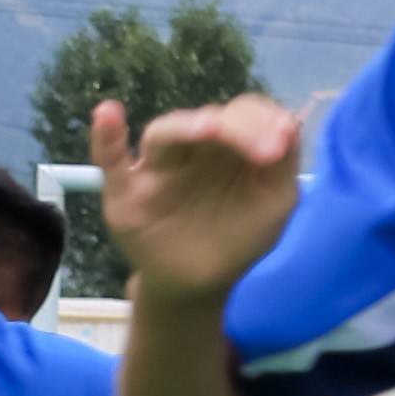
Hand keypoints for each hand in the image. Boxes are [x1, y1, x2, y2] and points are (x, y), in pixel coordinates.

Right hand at [95, 92, 307, 301]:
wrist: (199, 283)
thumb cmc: (239, 235)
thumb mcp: (274, 202)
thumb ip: (283, 164)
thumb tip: (288, 123)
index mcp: (230, 146)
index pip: (244, 115)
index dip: (263, 120)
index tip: (283, 138)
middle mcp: (194, 149)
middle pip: (208, 120)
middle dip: (236, 129)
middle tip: (262, 149)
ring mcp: (158, 167)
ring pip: (165, 134)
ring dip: (186, 127)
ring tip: (208, 129)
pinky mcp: (126, 191)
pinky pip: (110, 159)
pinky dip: (106, 136)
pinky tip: (106, 113)